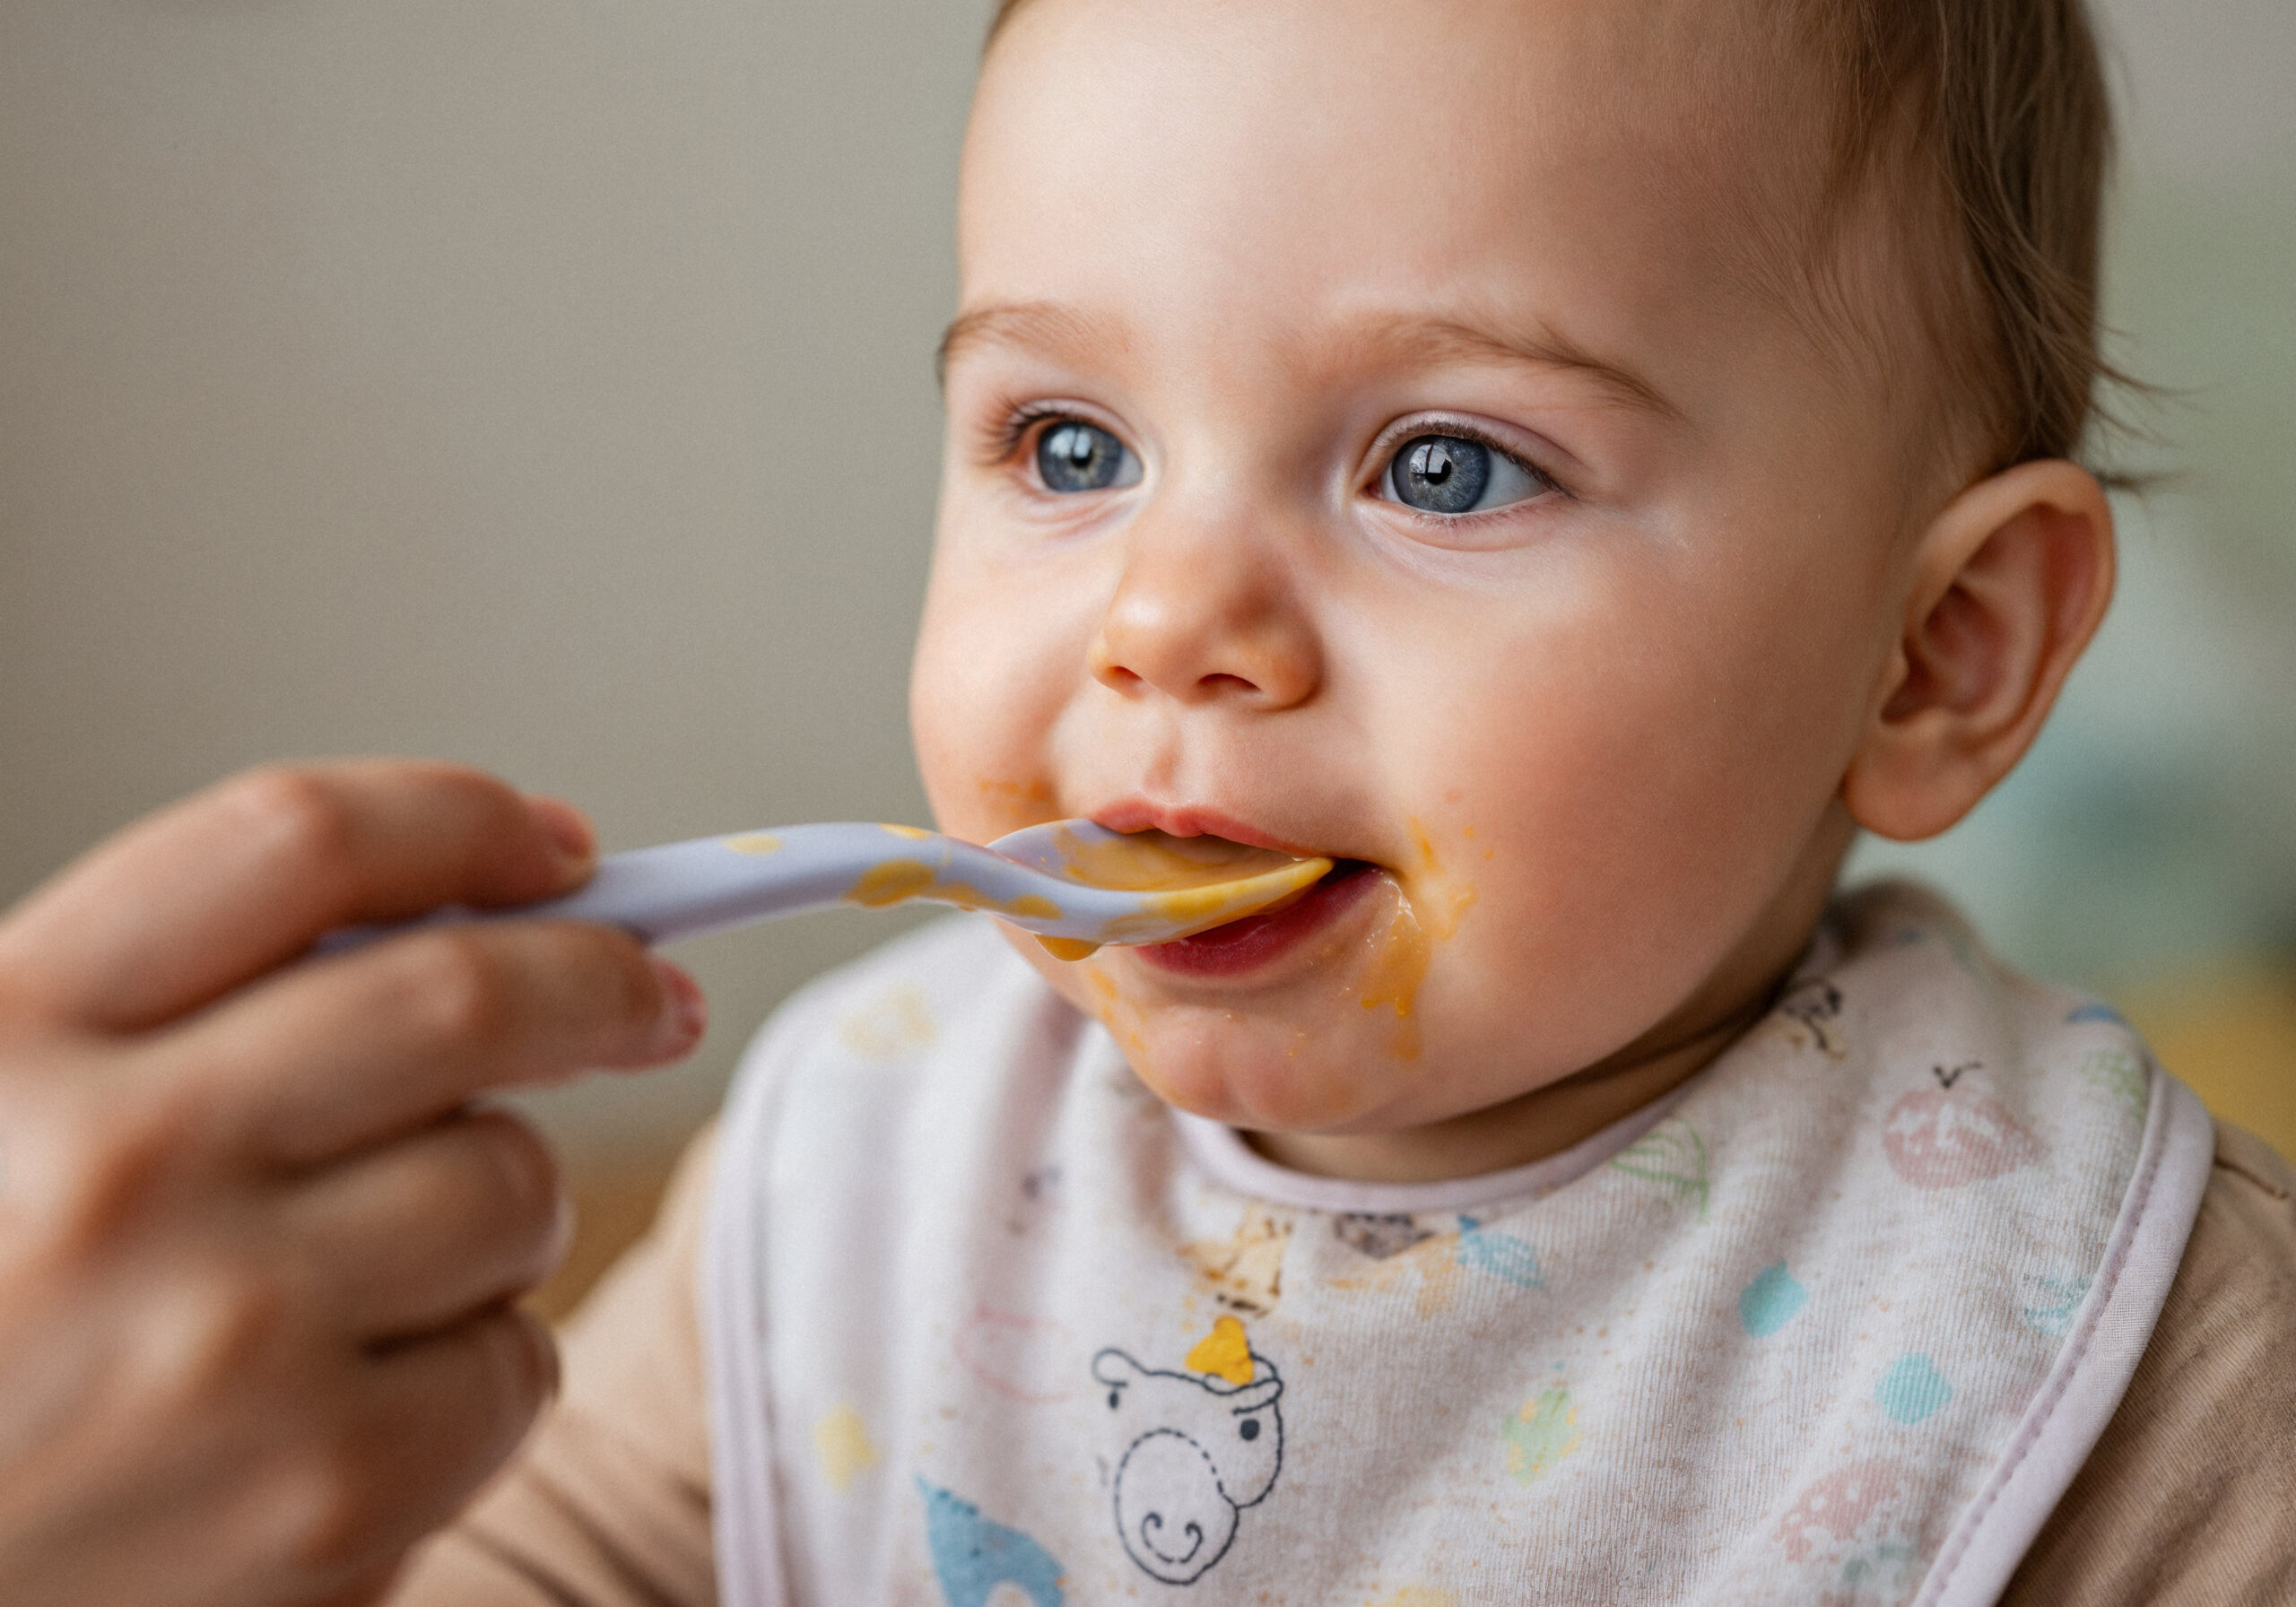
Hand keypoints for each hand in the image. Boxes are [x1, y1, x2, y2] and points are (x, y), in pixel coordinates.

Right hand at [0, 761, 704, 1606]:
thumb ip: (179, 1012)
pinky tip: (381, 1396)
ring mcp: (226, 1340)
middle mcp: (115, 1169)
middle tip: (647, 1000)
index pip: (298, 842)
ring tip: (415, 1258)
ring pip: (513, 1181)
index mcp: (2, 1036)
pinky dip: (487, 1365)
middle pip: (463, 993)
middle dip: (598, 981)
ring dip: (509, 1201)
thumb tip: (487, 915)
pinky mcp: (321, 1499)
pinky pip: (515, 1363)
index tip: (554, 849)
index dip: (464, 822)